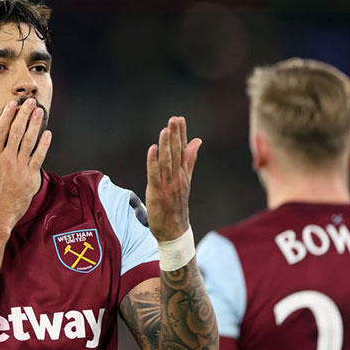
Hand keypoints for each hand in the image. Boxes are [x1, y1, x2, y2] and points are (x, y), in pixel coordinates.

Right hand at [0, 98, 51, 231]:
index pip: (0, 131)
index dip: (7, 115)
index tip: (12, 104)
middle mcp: (6, 160)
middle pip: (17, 131)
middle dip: (24, 114)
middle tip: (30, 102)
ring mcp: (20, 169)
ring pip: (29, 141)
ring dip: (35, 124)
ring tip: (40, 111)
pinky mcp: (31, 178)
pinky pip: (39, 157)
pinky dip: (44, 145)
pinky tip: (47, 134)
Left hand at [145, 116, 201, 241]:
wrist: (175, 230)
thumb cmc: (177, 205)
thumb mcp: (185, 180)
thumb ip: (190, 160)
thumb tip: (197, 141)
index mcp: (183, 173)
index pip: (183, 149)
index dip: (182, 134)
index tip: (180, 119)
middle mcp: (177, 177)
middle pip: (177, 152)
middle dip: (175, 135)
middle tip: (174, 118)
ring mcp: (168, 184)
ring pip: (167, 161)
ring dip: (166, 145)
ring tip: (165, 129)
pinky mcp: (158, 191)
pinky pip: (155, 174)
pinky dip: (153, 161)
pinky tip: (153, 149)